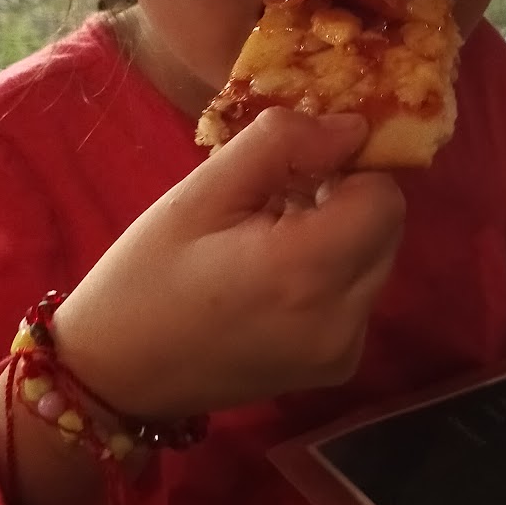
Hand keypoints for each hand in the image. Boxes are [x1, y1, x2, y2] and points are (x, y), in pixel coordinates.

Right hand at [50, 108, 404, 420]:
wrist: (118, 376)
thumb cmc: (146, 276)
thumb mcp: (201, 192)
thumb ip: (281, 145)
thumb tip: (353, 128)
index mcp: (305, 271)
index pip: (385, 196)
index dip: (348, 169)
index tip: (298, 168)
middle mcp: (342, 319)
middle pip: (387, 227)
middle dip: (345, 200)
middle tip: (275, 199)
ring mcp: (343, 350)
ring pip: (378, 258)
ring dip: (340, 234)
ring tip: (269, 238)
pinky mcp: (338, 366)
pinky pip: (360, 294)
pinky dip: (333, 272)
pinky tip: (275, 276)